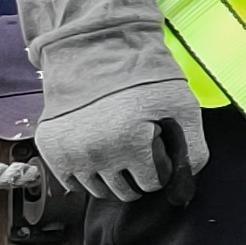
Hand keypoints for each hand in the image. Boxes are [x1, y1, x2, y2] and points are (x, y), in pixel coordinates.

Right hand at [35, 75, 207, 202]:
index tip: (155, 151)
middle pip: (125, 192)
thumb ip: (193, 146)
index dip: (158, 169)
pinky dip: (87, 175)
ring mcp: (71, 154)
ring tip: (118, 150)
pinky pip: (74, 183)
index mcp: (131, 144)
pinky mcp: (52, 150)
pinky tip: (97, 153)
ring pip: (99, 191)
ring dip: (112, 178)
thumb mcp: (181, 104)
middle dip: (136, 177)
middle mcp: (97, 154)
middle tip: (137, 151)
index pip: (151, 184)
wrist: (94, 52)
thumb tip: (188, 177)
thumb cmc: (141, 77)